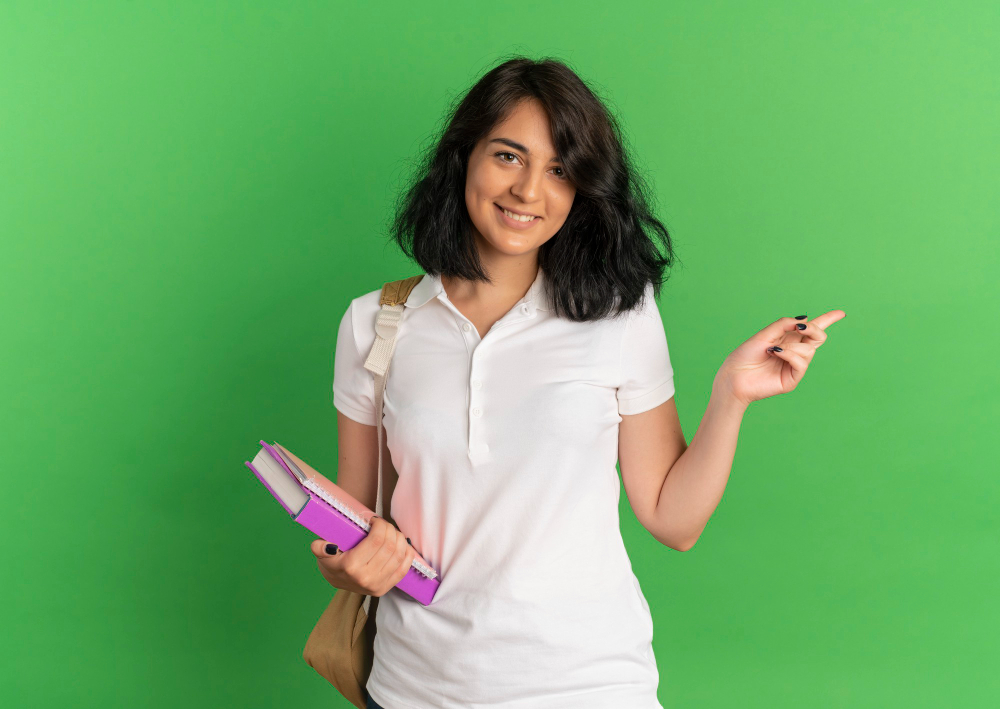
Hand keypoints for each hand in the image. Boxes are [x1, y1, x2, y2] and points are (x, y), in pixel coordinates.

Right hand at [309, 516, 415, 596]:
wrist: (336, 580)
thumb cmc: (332, 561)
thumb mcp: (321, 551)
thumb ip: (320, 547)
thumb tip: (326, 545)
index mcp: (351, 566)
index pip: (376, 541)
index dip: (381, 525)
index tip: (375, 520)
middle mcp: (366, 578)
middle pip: (390, 547)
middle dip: (390, 530)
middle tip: (384, 524)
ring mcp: (377, 585)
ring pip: (399, 556)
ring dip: (400, 539)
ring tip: (392, 532)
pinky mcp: (385, 588)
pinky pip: (404, 569)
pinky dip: (407, 554)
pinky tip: (403, 544)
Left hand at [713, 310, 845, 406]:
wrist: (733, 376)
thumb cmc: (744, 355)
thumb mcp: (764, 334)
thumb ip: (783, 325)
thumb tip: (804, 319)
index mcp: (787, 339)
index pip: (811, 330)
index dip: (827, 320)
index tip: (841, 313)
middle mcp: (793, 352)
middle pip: (817, 337)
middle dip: (814, 329)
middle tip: (800, 328)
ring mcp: (794, 366)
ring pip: (809, 350)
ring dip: (791, 346)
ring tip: (772, 348)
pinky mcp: (792, 379)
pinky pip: (801, 362)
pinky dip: (790, 354)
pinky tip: (776, 353)